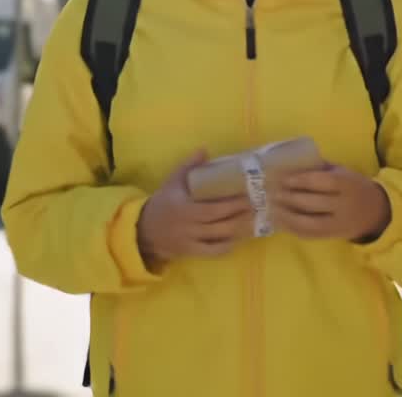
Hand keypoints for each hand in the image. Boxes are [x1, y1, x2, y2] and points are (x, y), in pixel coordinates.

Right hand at [136, 150, 254, 269]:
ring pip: (219, 237)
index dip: (232, 204)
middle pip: (220, 223)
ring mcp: (190, 240)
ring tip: (255, 220)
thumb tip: (204, 149)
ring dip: (238, 230)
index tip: (248, 195)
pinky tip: (238, 238)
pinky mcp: (190, 252)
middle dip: (240, 215)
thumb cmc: (162, 202)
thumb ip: (188, 166)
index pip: (213, 208)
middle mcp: (188, 226)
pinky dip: (226, 247)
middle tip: (258, 206)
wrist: (143, 229)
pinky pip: (212, 252)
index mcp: (184, 207)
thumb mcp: (172, 182)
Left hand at [270, 165, 391, 242]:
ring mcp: (338, 224)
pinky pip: (310, 235)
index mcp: (347, 184)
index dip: (301, 181)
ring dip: (287, 217)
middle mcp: (344, 205)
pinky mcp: (332, 236)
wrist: (376, 212)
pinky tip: (279, 221)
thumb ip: (321, 168)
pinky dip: (292, 229)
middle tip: (271, 193)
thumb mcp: (343, 172)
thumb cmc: (353, 186)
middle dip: (289, 199)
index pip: (322, 182)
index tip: (282, 179)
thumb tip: (291, 163)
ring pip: (309, 224)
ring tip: (271, 209)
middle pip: (313, 204)